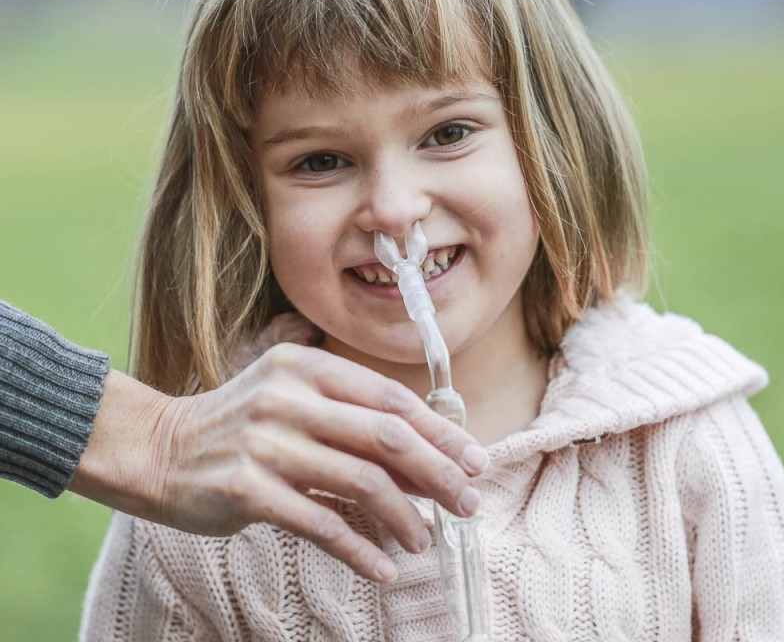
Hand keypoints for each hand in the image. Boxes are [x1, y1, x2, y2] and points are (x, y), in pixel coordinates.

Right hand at [69, 345, 487, 582]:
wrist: (160, 448)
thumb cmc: (241, 423)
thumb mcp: (292, 398)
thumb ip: (351, 418)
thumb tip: (425, 458)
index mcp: (308, 367)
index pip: (391, 397)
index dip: (440, 431)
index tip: (473, 460)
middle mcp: (290, 397)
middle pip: (387, 437)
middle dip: (439, 473)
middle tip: (467, 503)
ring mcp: (267, 442)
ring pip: (361, 482)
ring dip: (405, 516)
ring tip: (426, 538)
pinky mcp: (247, 489)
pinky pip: (321, 524)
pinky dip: (361, 548)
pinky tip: (384, 565)